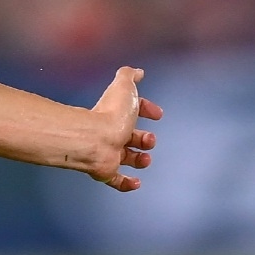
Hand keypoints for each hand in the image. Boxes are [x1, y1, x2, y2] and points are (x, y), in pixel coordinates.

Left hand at [77, 65, 163, 191]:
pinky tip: (137, 182)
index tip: (158, 114)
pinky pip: (117, 180)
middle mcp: (110, 133)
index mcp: (116, 114)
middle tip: (149, 139)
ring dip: (140, 159)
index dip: (146, 109)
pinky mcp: (106, 171)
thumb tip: (138, 71)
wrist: (96, 140)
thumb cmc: (111, 115)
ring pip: (126, 158)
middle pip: (131, 136)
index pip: (132, 110)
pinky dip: (128, 183)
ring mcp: (108, 154)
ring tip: (145, 158)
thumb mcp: (124, 87)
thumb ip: (129, 75)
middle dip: (145, 138)